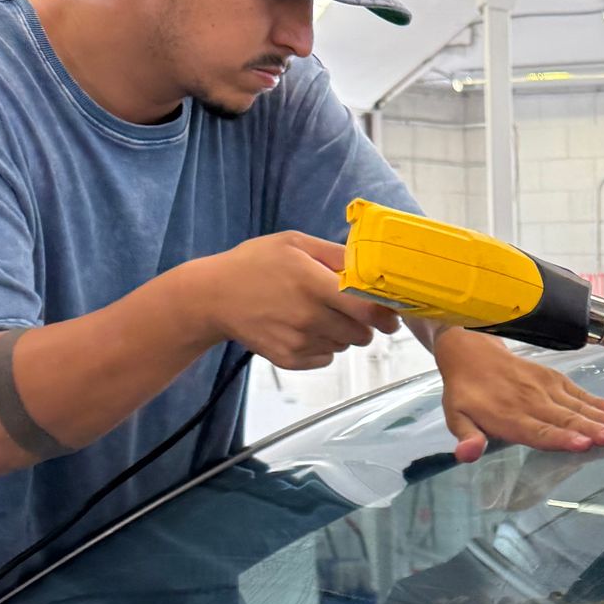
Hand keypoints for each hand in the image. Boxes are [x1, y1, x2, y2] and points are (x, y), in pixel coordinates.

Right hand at [192, 232, 398, 369]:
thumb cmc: (256, 263)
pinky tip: (301, 329)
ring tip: (316, 315)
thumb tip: (371, 265)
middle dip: (364, 325)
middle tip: (348, 311)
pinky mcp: (289, 359)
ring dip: (341, 334)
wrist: (213, 296)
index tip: (391, 314)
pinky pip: (325, 359)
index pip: (368, 311)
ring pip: (344, 346)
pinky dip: (322, 347)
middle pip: (362, 334)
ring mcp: (298, 341)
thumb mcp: (295, 243)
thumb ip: (336, 254)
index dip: (387, 315)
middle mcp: (308, 316)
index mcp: (313, 284)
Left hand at [431, 328, 603, 461]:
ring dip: (599, 417)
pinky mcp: (552, 378)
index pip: (538, 431)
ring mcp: (543, 387)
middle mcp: (529, 401)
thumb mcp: (455, 417)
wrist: (470, 352)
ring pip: (575, 405)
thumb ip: (466, 437)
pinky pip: (576, 391)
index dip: (560, 438)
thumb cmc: (465, 394)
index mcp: (507, 416)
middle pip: (564, 419)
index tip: (582, 444)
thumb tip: (468, 453)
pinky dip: (595, 400)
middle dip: (590, 428)